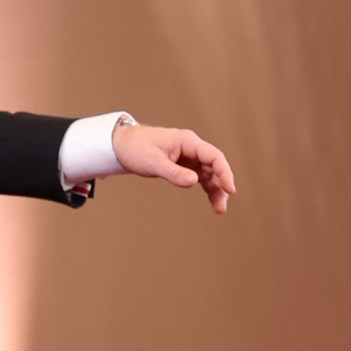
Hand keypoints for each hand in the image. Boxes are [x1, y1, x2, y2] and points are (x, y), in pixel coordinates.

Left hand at [113, 122, 235, 213]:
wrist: (120, 145)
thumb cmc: (135, 148)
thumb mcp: (153, 162)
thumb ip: (174, 173)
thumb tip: (194, 182)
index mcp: (187, 141)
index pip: (214, 156)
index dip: (225, 172)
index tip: (229, 189)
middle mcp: (191, 147)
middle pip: (215, 166)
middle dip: (221, 186)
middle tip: (221, 207)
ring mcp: (188, 156)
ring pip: (209, 173)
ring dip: (216, 189)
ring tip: (218, 209)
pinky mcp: (183, 165)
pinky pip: (200, 176)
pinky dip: (206, 187)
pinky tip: (212, 200)